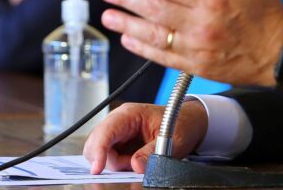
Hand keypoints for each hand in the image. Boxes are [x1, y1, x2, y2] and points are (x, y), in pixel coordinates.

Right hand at [83, 100, 207, 173]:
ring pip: (101, 153)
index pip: (105, 131)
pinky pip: (110, 158)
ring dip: (116, 164)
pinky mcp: (119, 144)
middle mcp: (119, 122)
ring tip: (138, 162)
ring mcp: (117, 133)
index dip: (98, 151)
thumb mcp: (171, 140)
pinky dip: (119, 165)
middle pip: (96, 143)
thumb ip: (152, 152)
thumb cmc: (180, 123)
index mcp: (129, 114)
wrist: (187, 122)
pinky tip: (134, 163)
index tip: (98, 169)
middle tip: (132, 166)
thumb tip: (136, 166)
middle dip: (108, 160)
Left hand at [99, 0, 282, 86]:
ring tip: (108, 15)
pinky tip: (128, 38)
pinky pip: (162, 57)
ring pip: (153, 34)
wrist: (282, 56)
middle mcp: (202, 24)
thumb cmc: (270, 15)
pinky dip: (142, 47)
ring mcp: (197, 48)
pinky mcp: (196, 66)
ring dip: (127, 23)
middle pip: (154, 8)